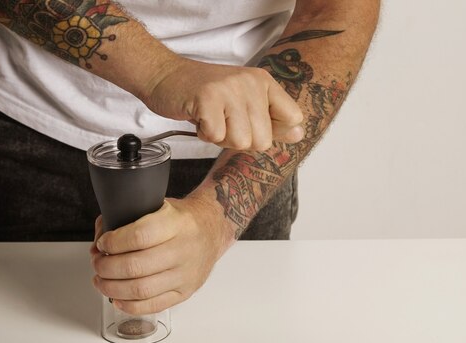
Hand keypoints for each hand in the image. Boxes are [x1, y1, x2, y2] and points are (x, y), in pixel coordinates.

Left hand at [89, 198, 231, 314]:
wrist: (211, 230)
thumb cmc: (181, 220)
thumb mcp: (157, 206)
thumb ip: (126, 219)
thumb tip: (99, 245)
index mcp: (177, 223)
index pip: (138, 236)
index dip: (113, 242)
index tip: (103, 243)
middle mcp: (184, 249)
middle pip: (135, 266)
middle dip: (106, 267)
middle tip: (98, 263)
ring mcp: (186, 273)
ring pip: (141, 289)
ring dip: (112, 288)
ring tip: (102, 280)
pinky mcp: (186, 291)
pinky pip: (153, 305)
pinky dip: (128, 305)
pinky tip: (117, 297)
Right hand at [142, 56, 304, 150]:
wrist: (165, 76)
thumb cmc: (206, 95)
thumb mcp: (245, 102)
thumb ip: (272, 119)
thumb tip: (300, 134)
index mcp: (265, 82)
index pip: (293, 118)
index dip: (272, 131)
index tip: (250, 122)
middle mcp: (251, 82)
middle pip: (264, 140)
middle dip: (240, 140)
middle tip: (224, 121)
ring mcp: (230, 88)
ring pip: (242, 142)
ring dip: (222, 139)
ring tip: (212, 119)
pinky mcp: (208, 98)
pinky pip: (217, 137)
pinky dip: (204, 135)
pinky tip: (199, 118)